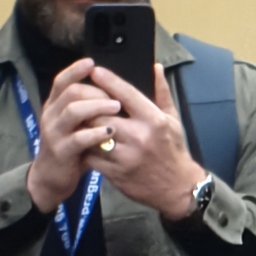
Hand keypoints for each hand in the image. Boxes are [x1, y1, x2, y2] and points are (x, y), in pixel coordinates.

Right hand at [25, 56, 125, 212]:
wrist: (53, 178)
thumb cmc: (73, 148)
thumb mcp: (79, 124)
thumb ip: (91, 107)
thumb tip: (116, 89)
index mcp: (56, 106)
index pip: (61, 81)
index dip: (75, 70)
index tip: (91, 62)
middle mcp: (52, 115)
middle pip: (71, 92)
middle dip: (96, 90)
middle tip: (117, 96)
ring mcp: (54, 133)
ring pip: (73, 111)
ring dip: (97, 106)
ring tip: (117, 107)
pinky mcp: (61, 151)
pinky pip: (78, 138)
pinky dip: (96, 133)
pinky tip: (110, 131)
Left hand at [53, 56, 205, 222]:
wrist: (177, 188)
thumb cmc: (173, 150)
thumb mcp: (173, 120)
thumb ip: (162, 93)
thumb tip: (156, 67)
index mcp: (154, 120)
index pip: (127, 95)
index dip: (109, 81)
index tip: (95, 70)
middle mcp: (139, 137)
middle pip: (102, 115)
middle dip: (90, 106)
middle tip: (81, 99)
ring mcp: (126, 157)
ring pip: (93, 136)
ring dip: (84, 127)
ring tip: (78, 120)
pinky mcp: (116, 173)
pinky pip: (91, 157)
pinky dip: (85, 148)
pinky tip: (83, 142)